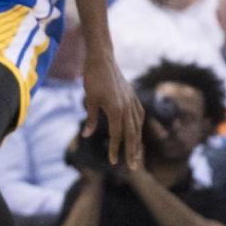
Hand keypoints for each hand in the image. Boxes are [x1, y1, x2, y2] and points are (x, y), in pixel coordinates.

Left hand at [82, 54, 144, 168]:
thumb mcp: (89, 99)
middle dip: (133, 152)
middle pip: (132, 134)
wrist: (102, 58)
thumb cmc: (92, 78)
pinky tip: (138, 132)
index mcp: (116, 110)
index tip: (114, 162)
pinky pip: (139, 115)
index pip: (117, 135)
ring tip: (138, 155)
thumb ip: (91, 119)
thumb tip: (86, 135)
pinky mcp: (132, 96)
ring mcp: (132, 101)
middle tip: (134, 168)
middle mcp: (128, 107)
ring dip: (138, 142)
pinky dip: (139, 125)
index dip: (115, 150)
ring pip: (137, 126)